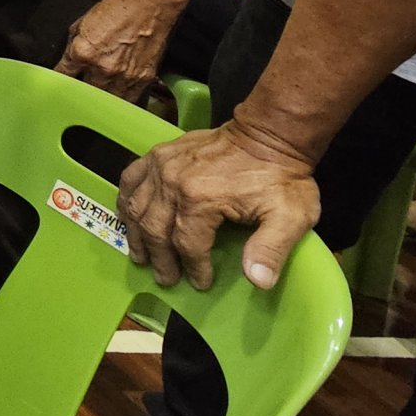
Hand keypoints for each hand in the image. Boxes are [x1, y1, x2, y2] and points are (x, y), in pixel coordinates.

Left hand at [55, 0, 180, 101]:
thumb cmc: (116, 10)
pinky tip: (115, 101)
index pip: (62, 77)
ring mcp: (123, 77)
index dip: (57, 84)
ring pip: (105, 103)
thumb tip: (66, 63)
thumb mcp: (81, 24)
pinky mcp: (142, 80)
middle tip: (76, 96)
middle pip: (83, 94)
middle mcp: (102, 68)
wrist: (149, 5)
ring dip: (98, 102)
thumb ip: (72, 47)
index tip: (56, 88)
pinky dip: (119, 102)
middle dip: (78, 95)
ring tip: (94, 103)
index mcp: (82, 52)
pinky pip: (127, 101)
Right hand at [117, 119, 320, 289]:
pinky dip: (125, 201)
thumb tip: (258, 280)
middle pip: (155, 230)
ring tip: (142, 256)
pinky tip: (129, 217)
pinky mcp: (159, 153)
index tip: (201, 281)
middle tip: (167, 278)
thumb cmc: (280, 177)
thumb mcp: (290, 216)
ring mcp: (162, 165)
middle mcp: (173, 181)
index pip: (188, 244)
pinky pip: (130, 178)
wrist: (268, 133)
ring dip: (137, 236)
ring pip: (136, 208)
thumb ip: (271, 249)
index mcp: (202, 198)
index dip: (194, 268)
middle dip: (160, 259)